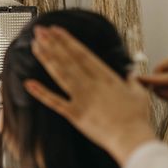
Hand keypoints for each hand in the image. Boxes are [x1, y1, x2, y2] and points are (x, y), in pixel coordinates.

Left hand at [24, 25, 156, 165]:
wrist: (131, 138)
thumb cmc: (137, 118)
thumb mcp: (139, 93)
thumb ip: (131, 81)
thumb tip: (130, 74)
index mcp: (106, 77)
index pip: (82, 53)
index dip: (67, 40)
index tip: (56, 29)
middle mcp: (91, 84)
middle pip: (68, 59)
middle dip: (52, 43)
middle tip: (39, 30)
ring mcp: (81, 98)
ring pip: (60, 75)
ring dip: (46, 59)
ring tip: (34, 46)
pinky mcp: (75, 114)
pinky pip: (55, 102)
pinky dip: (41, 93)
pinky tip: (28, 83)